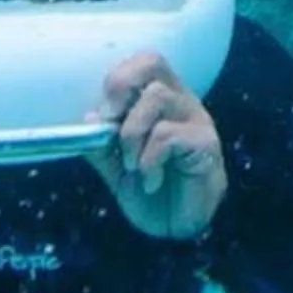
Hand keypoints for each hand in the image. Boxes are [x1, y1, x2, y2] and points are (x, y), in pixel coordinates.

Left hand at [90, 53, 226, 239]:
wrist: (176, 229)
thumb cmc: (150, 192)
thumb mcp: (115, 166)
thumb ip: (101, 143)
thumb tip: (87, 117)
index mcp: (161, 101)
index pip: (145, 62)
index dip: (120, 76)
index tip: (102, 113)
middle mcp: (181, 101)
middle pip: (152, 63)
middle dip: (122, 87)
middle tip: (110, 122)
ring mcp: (196, 119)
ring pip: (157, 97)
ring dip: (132, 133)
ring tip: (130, 164)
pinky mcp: (206, 143)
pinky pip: (168, 135)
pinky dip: (149, 159)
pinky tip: (150, 180)